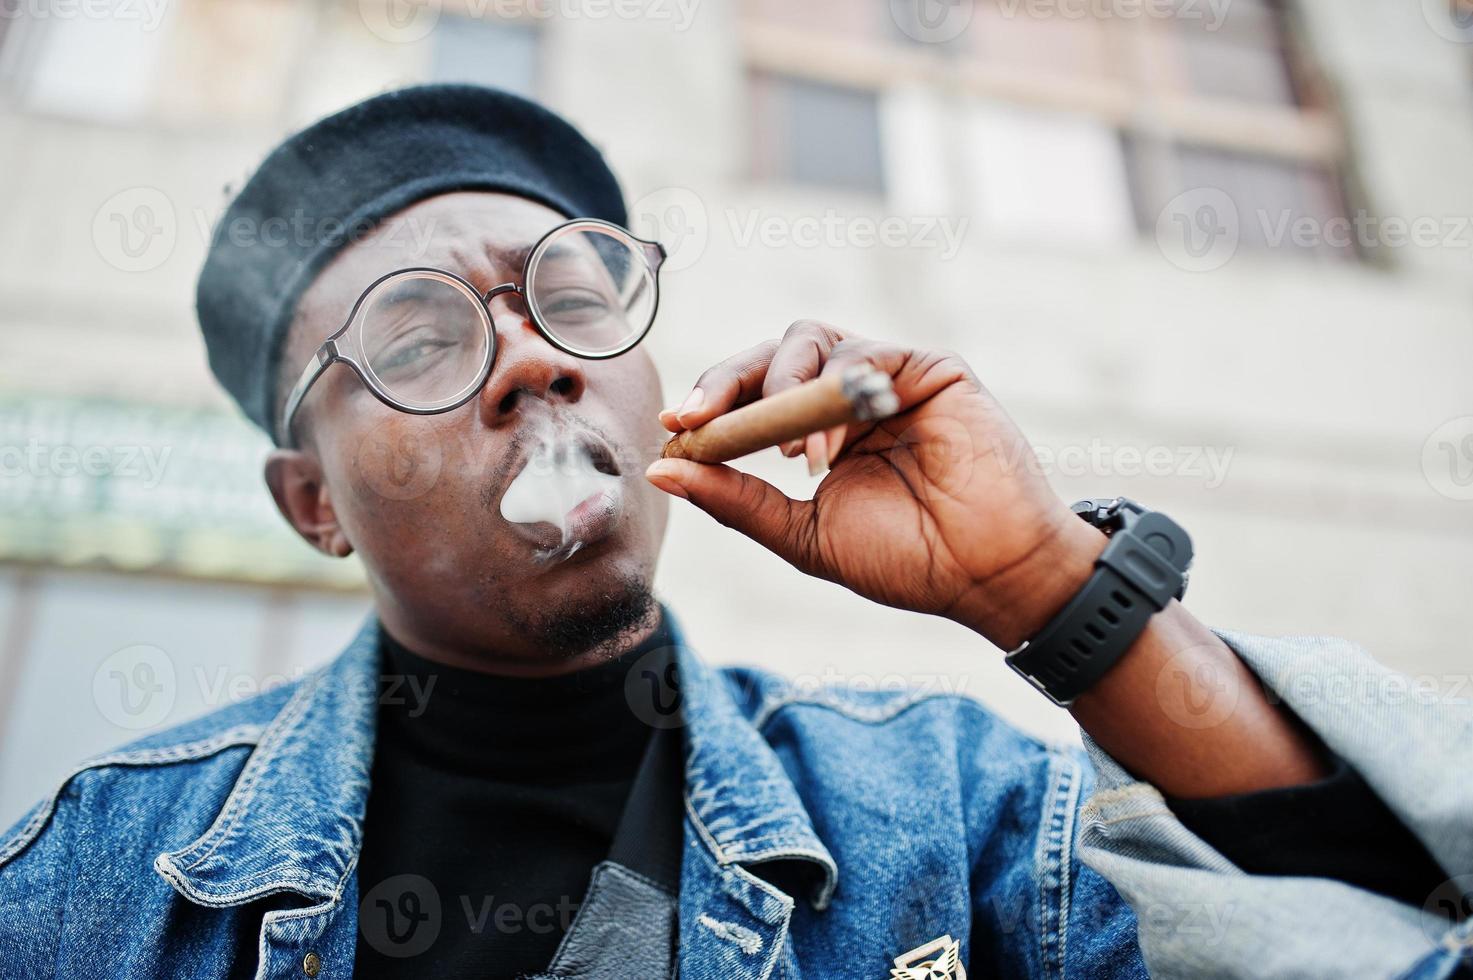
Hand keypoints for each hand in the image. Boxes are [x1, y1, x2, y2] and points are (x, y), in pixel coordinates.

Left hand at [644, 321, 1105, 649]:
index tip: (673, 427)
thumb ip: (736, 500)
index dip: (710, 403)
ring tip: (787, 451)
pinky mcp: (928, 367)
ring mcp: (889, 377)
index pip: (751, 396)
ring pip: (811, 341)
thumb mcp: (803, 534)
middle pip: (771, 356)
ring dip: (783, 387)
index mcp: (820, 431)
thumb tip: (661, 469)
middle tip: (695, 417)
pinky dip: (834, 391)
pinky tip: (828, 444)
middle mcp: (849, 396)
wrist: (986, 573)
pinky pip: (864, 353)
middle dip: (726, 381)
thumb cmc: (906, 559)